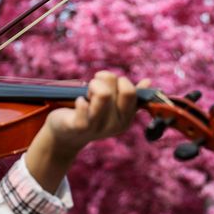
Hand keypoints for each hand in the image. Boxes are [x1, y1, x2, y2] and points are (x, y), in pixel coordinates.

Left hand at [24, 71, 148, 192]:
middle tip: (93, 85)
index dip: (118, 81)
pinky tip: (78, 102)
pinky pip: (84, 107)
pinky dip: (80, 99)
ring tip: (86, 92)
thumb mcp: (110, 105)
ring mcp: (98, 127)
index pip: (131, 92)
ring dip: (92, 85)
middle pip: (119, 88)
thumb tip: (148, 82)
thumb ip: (128, 96)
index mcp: (125, 119)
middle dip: (105, 79)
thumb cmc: (88, 114)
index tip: (106, 83)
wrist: (65, 134)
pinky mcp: (80, 127)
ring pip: (103, 94)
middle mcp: (115, 125)